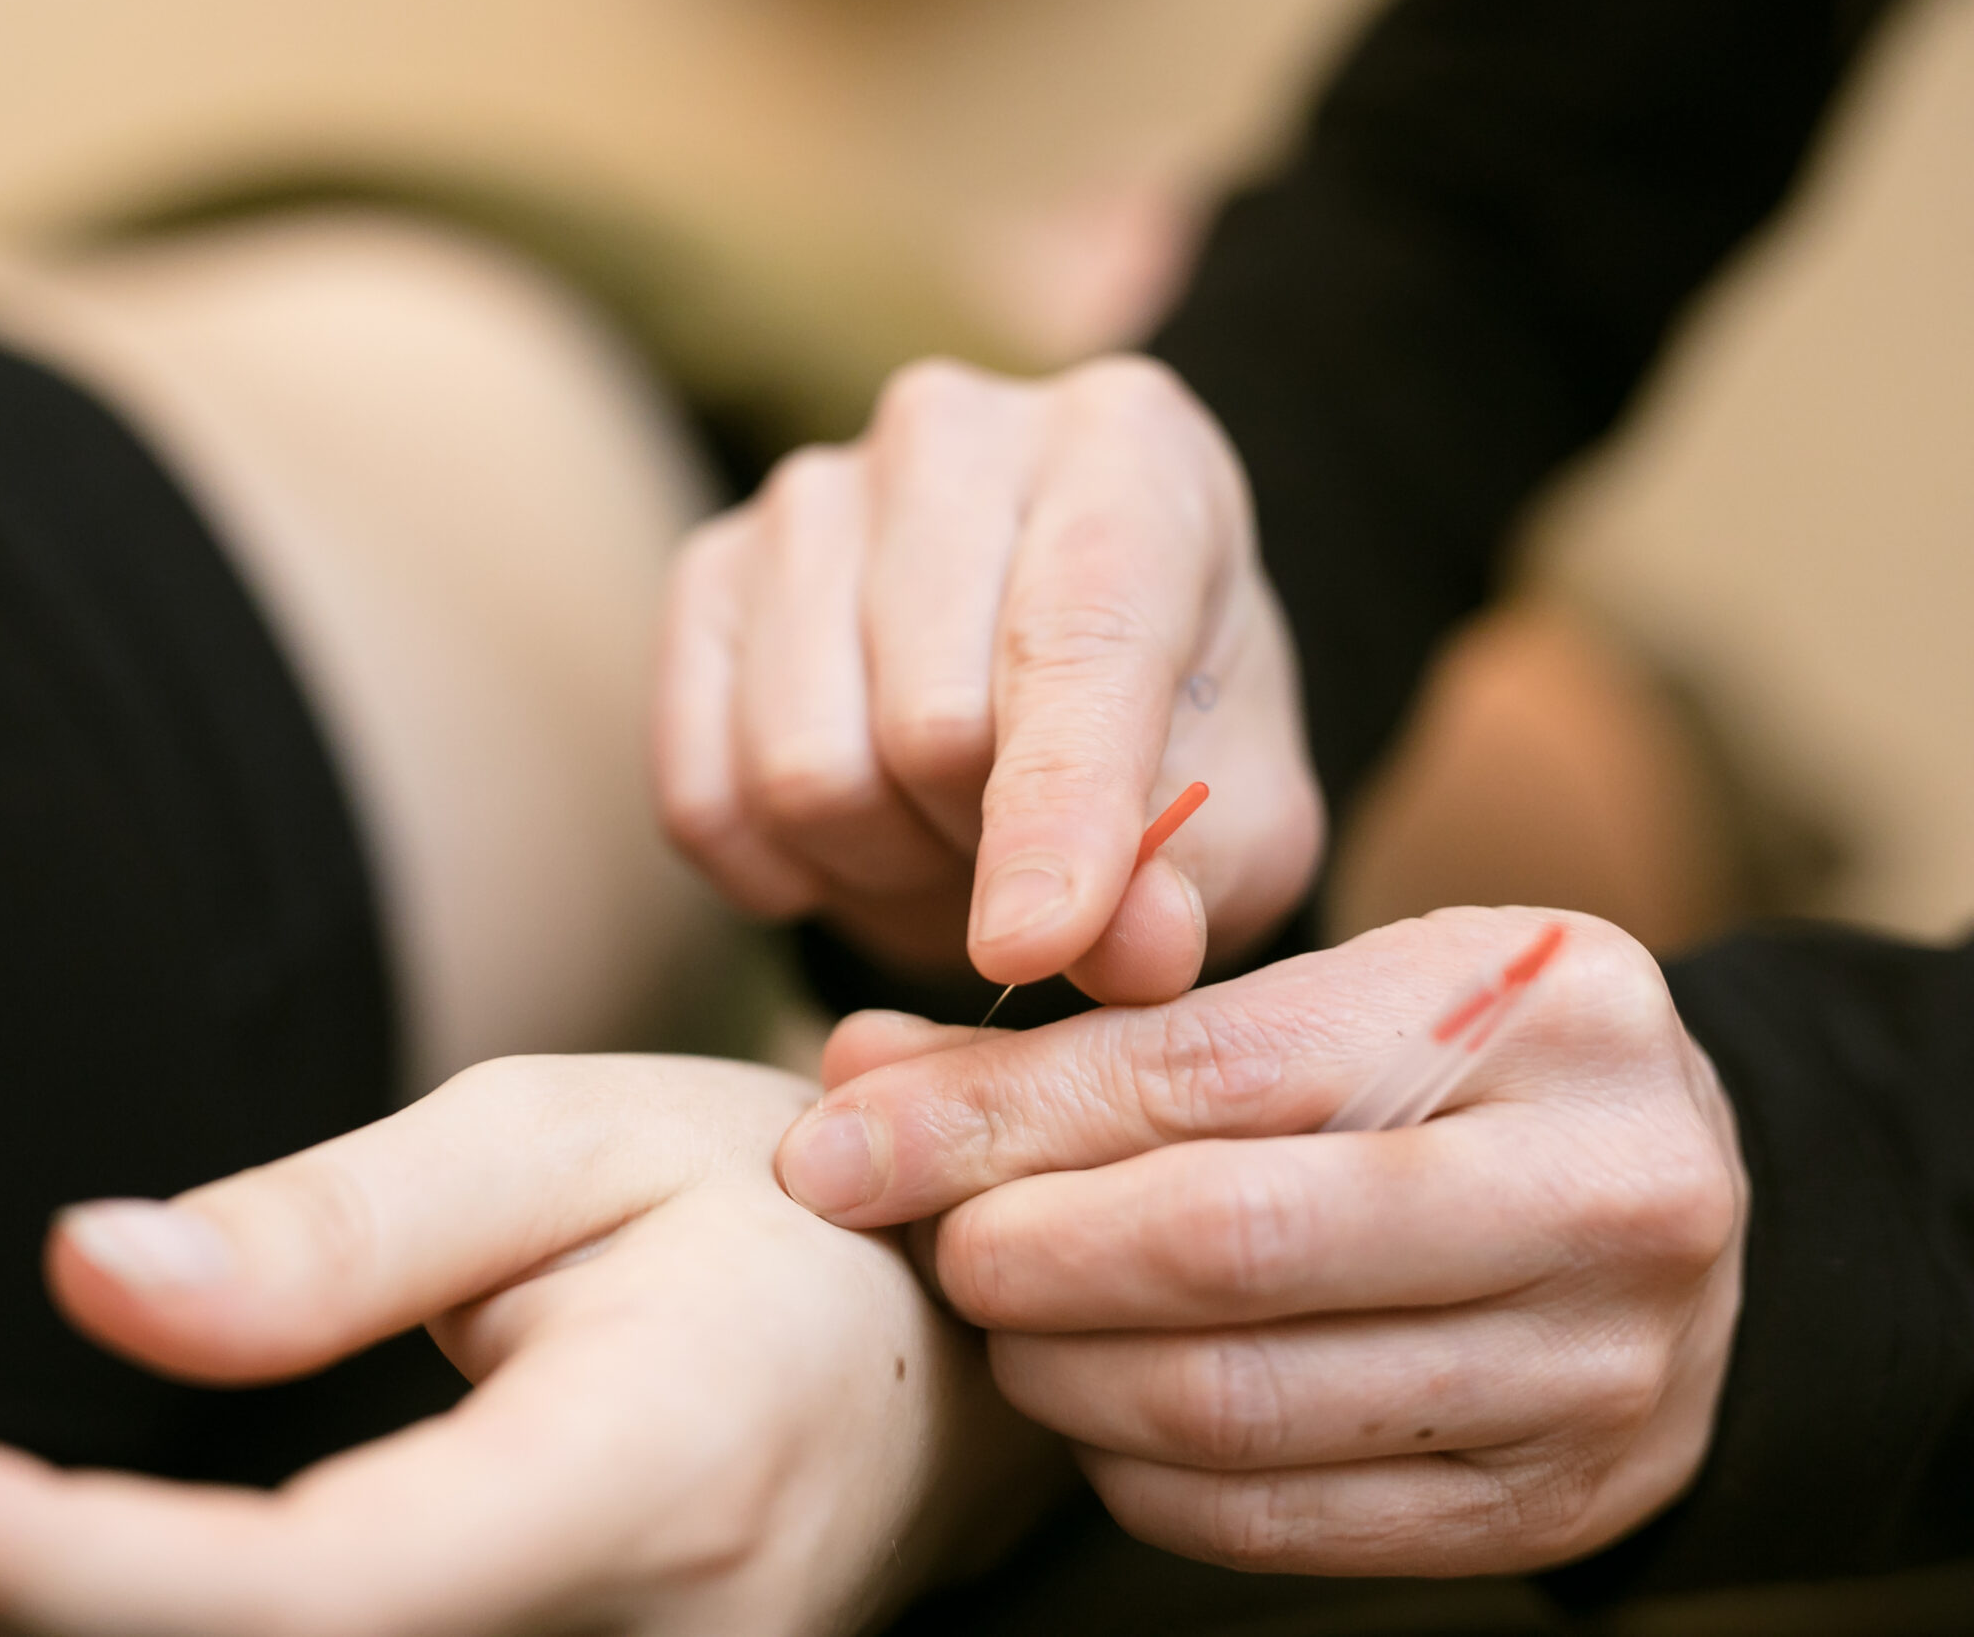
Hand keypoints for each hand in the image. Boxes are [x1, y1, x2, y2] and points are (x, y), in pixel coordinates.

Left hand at [0, 1055, 1062, 1636]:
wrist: (937, 1372)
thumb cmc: (767, 1220)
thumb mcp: (569, 1139)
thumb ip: (337, 1229)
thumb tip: (84, 1278)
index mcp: (644, 1483)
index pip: (293, 1593)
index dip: (21, 1554)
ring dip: (13, 1619)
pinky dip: (123, 1634)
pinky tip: (15, 1550)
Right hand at [653, 355, 1321, 1001]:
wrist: (1052, 684)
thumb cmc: (1170, 732)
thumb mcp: (1239, 820)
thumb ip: (1198, 879)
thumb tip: (1128, 948)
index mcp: (1126, 447)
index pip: (1075, 639)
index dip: (1056, 809)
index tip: (1034, 943)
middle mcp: (950, 431)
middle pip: (928, 726)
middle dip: (983, 849)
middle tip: (1031, 856)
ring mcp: (809, 495)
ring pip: (804, 774)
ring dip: (883, 865)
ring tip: (949, 834)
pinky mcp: (706, 575)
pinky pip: (703, 800)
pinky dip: (780, 872)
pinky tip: (855, 835)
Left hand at [775, 908, 1746, 1575]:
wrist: (1676, 1205)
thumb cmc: (1461, 1072)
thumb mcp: (1325, 997)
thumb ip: (1096, 1037)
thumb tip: (855, 1085)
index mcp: (1549, 1005)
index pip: (1207, 1068)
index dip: (991, 1118)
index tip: (839, 1147)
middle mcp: (1606, 1187)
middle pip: (1226, 1242)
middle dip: (1020, 1252)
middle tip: (935, 1249)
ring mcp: (1598, 1366)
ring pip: (1240, 1401)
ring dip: (1064, 1374)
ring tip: (1004, 1324)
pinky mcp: (1555, 1502)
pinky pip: (1284, 1520)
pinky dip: (1143, 1478)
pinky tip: (1098, 1415)